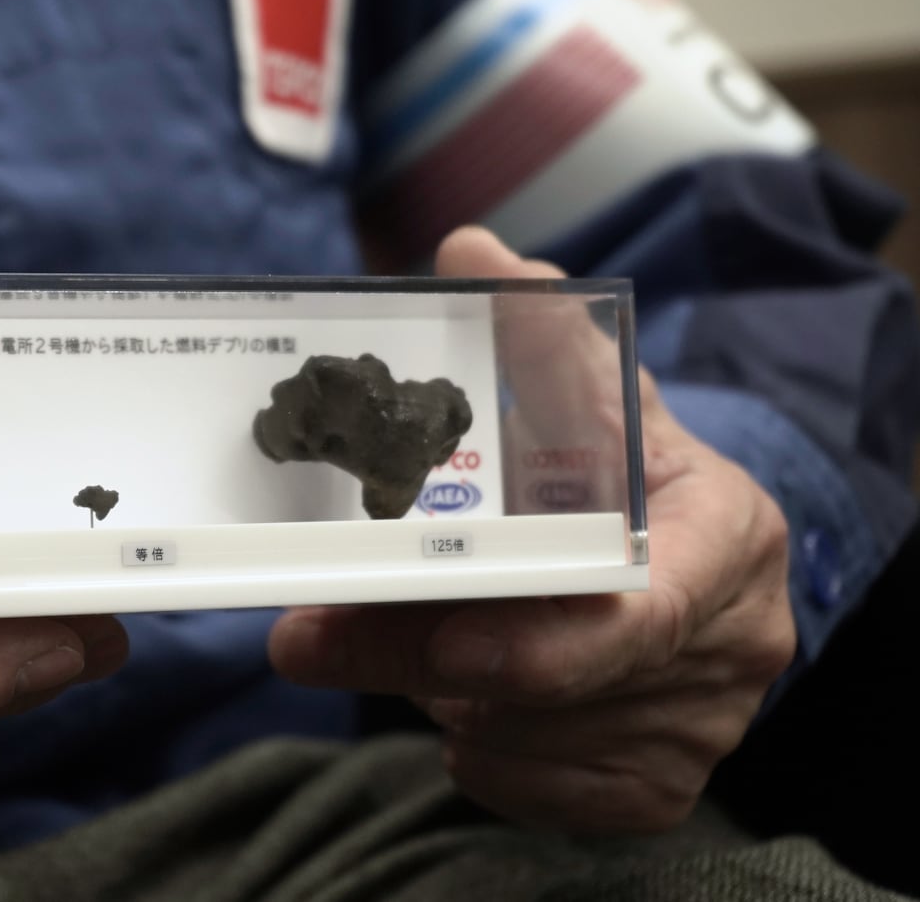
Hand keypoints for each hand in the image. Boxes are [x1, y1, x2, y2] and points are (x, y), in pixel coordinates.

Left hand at [268, 227, 793, 832]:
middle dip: (427, 660)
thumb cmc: (610, 470)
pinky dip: (478, 755)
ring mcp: (704, 725)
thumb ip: (528, 329)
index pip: (647, 606)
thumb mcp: (582, 393)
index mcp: (725, 533)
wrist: (673, 559)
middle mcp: (733, 639)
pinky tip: (459, 699)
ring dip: (444, 698)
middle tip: (310, 636)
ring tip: (412, 638)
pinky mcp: (656, 785)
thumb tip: (468, 249)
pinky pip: (536, 795)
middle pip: (562, 682)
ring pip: (532, 743)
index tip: (442, 644)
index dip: (543, 637)